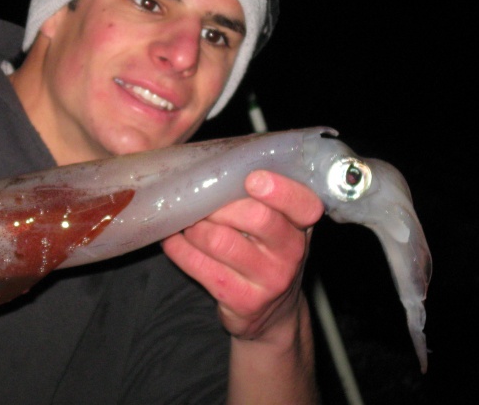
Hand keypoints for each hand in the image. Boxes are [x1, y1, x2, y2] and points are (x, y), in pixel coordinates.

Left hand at [162, 170, 323, 340]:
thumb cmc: (266, 253)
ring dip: (195, 227)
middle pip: (255, 217)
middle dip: (219, 205)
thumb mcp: (278, 225)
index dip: (280, 190)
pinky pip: (199, 266)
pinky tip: (175, 240)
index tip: (253, 179)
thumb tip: (214, 166)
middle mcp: (291, 253)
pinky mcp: (243, 300)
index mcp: (301, 225)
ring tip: (189, 223)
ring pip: (220, 240)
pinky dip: (179, 248)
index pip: (304, 205)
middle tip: (203, 203)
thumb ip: (260, 199)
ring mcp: (269, 280)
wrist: (273, 312)